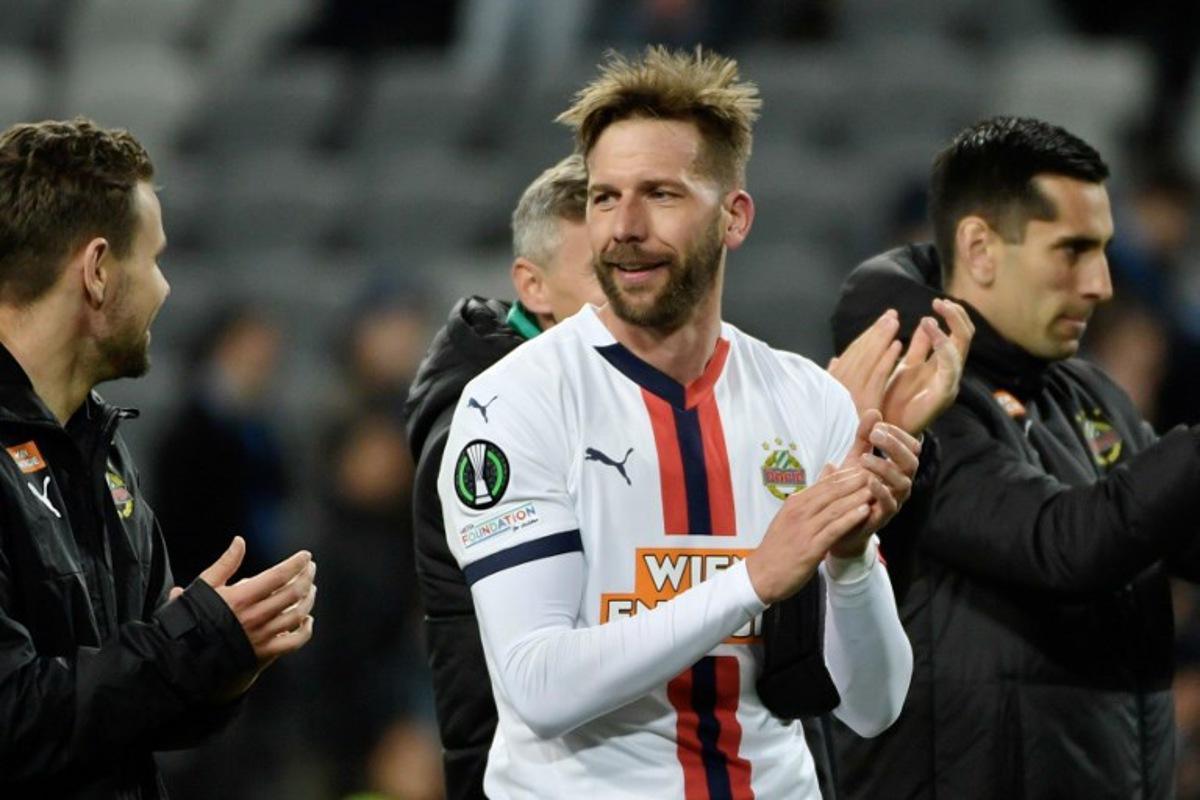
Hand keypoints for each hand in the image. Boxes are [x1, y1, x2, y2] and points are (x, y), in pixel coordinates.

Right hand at [168, 537, 316, 693]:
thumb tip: (239, 541)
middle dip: (307, 577)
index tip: (306, 555)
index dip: (296, 563)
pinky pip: (294, 642)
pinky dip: (306, 630)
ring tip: (310, 589)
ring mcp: (262, 636)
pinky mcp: (265, 653)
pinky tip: (307, 619)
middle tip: (310, 568)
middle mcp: (255, 616)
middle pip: (294, 593)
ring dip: (309, 599)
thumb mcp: (204, 586)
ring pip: (298, 615)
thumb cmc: (194, 618)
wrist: (185, 656)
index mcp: (241, 597)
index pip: (279, 576)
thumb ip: (225, 563)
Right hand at [745, 466, 877, 604]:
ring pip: (834, 508)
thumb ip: (810, 496)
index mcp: (794, 503)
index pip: (824, 484)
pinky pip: (833, 529)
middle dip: (854, 482)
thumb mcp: (790, 516)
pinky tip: (864, 511)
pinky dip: (850, 519)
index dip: (846, 475)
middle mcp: (799, 512)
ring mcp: (804, 529)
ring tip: (874, 489)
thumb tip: (827, 471)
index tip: (864, 468)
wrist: (761, 575)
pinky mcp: (810, 548)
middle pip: (831, 492)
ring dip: (856, 498)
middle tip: (874, 472)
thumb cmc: (778, 546)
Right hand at [828, 309, 901, 416]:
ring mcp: (851, 394)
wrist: (828, 452)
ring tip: (895, 324)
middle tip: (891, 316)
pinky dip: (887, 361)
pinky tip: (898, 347)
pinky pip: (877, 378)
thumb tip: (833, 361)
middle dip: (876, 332)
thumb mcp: (826, 401)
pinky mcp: (863, 404)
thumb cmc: (825, 426)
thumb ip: (831, 379)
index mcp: (831, 384)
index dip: (866, 337)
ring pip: (869, 361)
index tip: (880, 324)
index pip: (851, 355)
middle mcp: (839, 387)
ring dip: (882, 339)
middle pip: (860, 354)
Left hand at [830, 411, 921, 557]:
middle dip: (895, 446)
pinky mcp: (883, 517)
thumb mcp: (854, 460)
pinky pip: (890, 504)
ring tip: (864, 458)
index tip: (879, 425)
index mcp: (897, 467)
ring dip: (885, 466)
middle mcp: (900, 483)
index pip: (911, 447)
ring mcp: (895, 500)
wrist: (838, 524)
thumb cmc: (851, 489)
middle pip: (912, 462)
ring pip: (903, 482)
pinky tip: (868, 481)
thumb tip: (873, 411)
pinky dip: (881, 491)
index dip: (899, 434)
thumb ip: (863, 438)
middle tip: (875, 435)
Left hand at [877, 299, 972, 435]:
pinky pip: (950, 369)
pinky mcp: (943, 396)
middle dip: (956, 317)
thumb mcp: (904, 367)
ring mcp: (948, 383)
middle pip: (965, 337)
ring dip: (948, 330)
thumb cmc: (893, 400)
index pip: (956, 334)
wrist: (887, 431)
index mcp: (939, 364)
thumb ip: (917, 348)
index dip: (951, 316)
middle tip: (939, 302)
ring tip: (929, 319)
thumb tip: (923, 321)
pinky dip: (944, 349)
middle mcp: (948, 372)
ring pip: (961, 349)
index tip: (937, 301)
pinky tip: (932, 336)